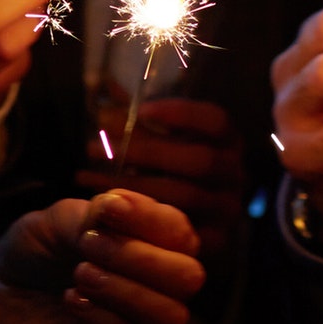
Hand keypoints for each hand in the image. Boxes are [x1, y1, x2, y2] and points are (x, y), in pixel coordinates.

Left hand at [0, 188, 205, 323]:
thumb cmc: (37, 251)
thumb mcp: (59, 219)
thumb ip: (93, 214)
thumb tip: (117, 208)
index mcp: (153, 243)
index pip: (180, 232)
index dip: (151, 219)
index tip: (108, 207)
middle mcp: (158, 284)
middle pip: (189, 277)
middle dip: (139, 257)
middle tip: (89, 246)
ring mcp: (141, 321)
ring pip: (171, 315)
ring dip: (126, 291)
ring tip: (80, 274)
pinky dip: (101, 314)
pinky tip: (71, 298)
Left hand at [78, 97, 244, 263]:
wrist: (184, 226)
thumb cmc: (164, 171)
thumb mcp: (156, 139)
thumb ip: (137, 116)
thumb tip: (106, 84)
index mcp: (228, 141)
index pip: (217, 121)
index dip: (182, 113)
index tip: (141, 109)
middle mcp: (236, 173)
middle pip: (201, 159)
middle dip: (146, 152)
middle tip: (95, 146)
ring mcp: (229, 208)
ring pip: (186, 196)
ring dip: (132, 185)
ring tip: (87, 176)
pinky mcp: (216, 239)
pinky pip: (179, 230)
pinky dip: (139, 218)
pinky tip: (104, 208)